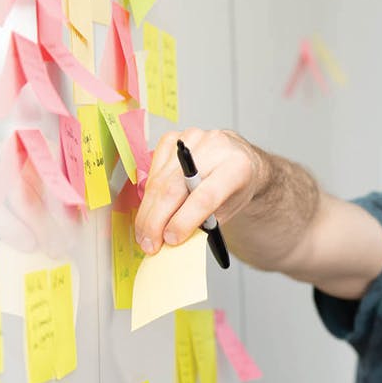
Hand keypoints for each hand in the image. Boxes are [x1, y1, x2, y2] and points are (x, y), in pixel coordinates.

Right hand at [133, 128, 261, 255]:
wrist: (237, 159)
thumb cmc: (234, 187)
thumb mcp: (228, 210)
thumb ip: (204, 223)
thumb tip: (171, 238)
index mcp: (235, 167)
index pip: (204, 196)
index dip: (183, 220)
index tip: (170, 239)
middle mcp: (214, 147)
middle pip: (174, 188)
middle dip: (157, 221)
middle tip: (150, 244)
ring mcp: (192, 139)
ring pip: (159, 181)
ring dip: (147, 213)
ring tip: (144, 235)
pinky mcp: (174, 138)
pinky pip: (153, 171)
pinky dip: (148, 195)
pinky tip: (148, 212)